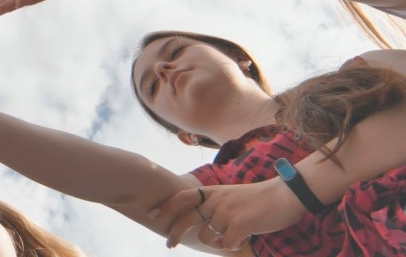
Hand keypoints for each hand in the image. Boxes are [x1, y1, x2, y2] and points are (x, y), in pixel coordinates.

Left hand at [156, 180, 303, 251]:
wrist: (286, 194)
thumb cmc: (260, 198)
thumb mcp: (230, 195)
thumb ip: (214, 205)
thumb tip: (201, 223)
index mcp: (212, 192)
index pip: (181, 197)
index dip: (165, 206)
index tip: (151, 214)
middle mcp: (215, 201)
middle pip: (185, 219)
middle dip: (174, 233)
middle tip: (169, 245)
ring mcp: (226, 212)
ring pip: (206, 237)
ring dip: (217, 241)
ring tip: (234, 235)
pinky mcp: (238, 225)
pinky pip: (226, 244)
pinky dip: (234, 245)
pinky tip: (246, 237)